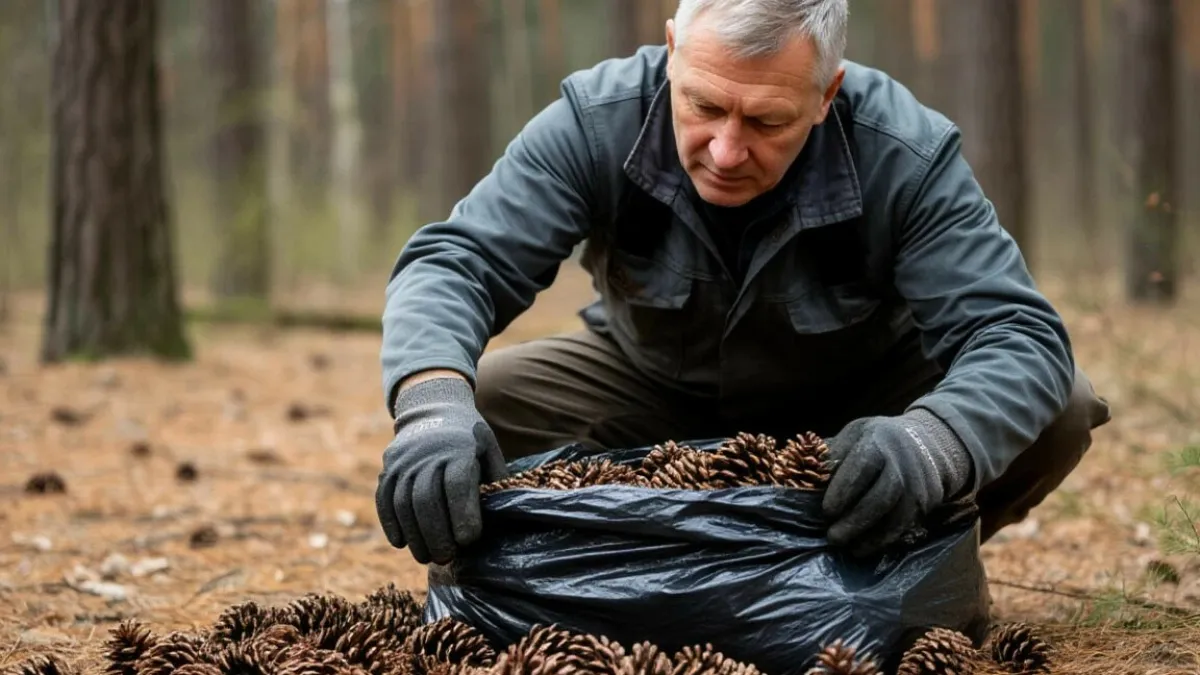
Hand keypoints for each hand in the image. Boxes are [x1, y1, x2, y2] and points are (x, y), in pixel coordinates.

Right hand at [375, 376, 508, 564]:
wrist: (434, 407)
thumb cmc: (469, 438)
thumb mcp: (489, 449)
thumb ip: (495, 479)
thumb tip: (500, 516)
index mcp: (459, 449)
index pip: (457, 485)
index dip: (462, 515)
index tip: (469, 540)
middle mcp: (428, 454)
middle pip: (427, 499)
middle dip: (436, 534)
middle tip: (445, 558)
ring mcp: (404, 460)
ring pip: (403, 502)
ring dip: (414, 535)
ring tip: (426, 557)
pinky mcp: (388, 467)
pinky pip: (384, 498)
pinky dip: (390, 522)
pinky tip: (400, 543)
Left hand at [821, 408, 973, 555]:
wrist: (925, 442)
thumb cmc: (876, 440)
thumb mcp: (853, 435)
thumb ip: (832, 455)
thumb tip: (799, 476)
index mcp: (877, 440)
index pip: (863, 465)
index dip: (844, 489)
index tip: (826, 511)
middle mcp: (901, 462)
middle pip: (882, 495)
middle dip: (856, 519)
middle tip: (832, 537)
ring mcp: (917, 484)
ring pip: (897, 515)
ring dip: (871, 535)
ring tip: (848, 548)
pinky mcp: (925, 502)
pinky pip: (905, 525)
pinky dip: (883, 540)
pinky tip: (864, 548)